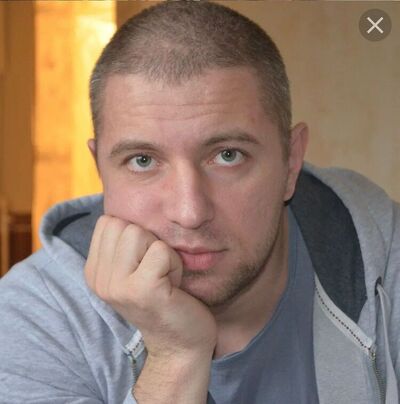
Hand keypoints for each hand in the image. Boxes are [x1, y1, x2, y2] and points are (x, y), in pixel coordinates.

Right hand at [84, 215, 216, 358]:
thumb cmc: (164, 297)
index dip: (135, 236)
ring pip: (140, 233)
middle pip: (123, 224)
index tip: (144, 264)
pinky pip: (161, 250)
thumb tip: (125, 202)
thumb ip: (123, 243)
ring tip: (163, 278)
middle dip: (148, 242)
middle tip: (156, 272)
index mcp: (94, 271)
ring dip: (162, 252)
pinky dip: (174, 264)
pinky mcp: (141, 290)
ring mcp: (117, 286)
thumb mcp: (134, 268)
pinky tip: (173, 286)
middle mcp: (98, 279)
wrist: (180, 343)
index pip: (108, 221)